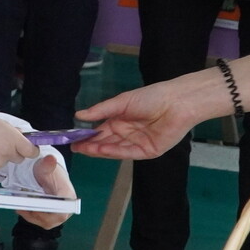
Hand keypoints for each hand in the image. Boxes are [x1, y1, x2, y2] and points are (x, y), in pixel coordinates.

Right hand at [0, 115, 37, 175]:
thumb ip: (11, 131)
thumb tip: (18, 134)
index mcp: (12, 139)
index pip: (31, 151)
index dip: (31, 149)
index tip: (29, 147)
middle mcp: (7, 153)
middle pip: (19, 158)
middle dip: (13, 152)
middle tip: (2, 144)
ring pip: (4, 162)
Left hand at [15, 153, 76, 229]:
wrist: (49, 175)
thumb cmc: (49, 172)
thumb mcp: (46, 166)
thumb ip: (47, 164)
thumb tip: (51, 159)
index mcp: (68, 196)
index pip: (61, 211)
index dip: (48, 211)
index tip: (34, 207)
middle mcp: (66, 208)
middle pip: (51, 219)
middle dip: (35, 214)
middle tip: (22, 206)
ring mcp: (58, 215)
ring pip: (44, 222)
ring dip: (30, 215)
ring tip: (20, 206)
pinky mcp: (50, 217)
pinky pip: (40, 221)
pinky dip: (29, 216)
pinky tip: (21, 208)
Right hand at [73, 81, 198, 159]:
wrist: (176, 103)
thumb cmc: (150, 97)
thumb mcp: (121, 102)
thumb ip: (100, 110)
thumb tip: (78, 115)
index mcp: (121, 120)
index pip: (101, 131)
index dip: (87, 135)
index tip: (73, 139)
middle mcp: (127, 133)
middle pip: (106, 142)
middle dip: (90, 145)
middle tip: (74, 147)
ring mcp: (137, 143)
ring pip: (115, 149)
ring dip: (99, 149)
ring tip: (84, 149)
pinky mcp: (147, 151)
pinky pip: (128, 153)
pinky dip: (114, 152)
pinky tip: (102, 149)